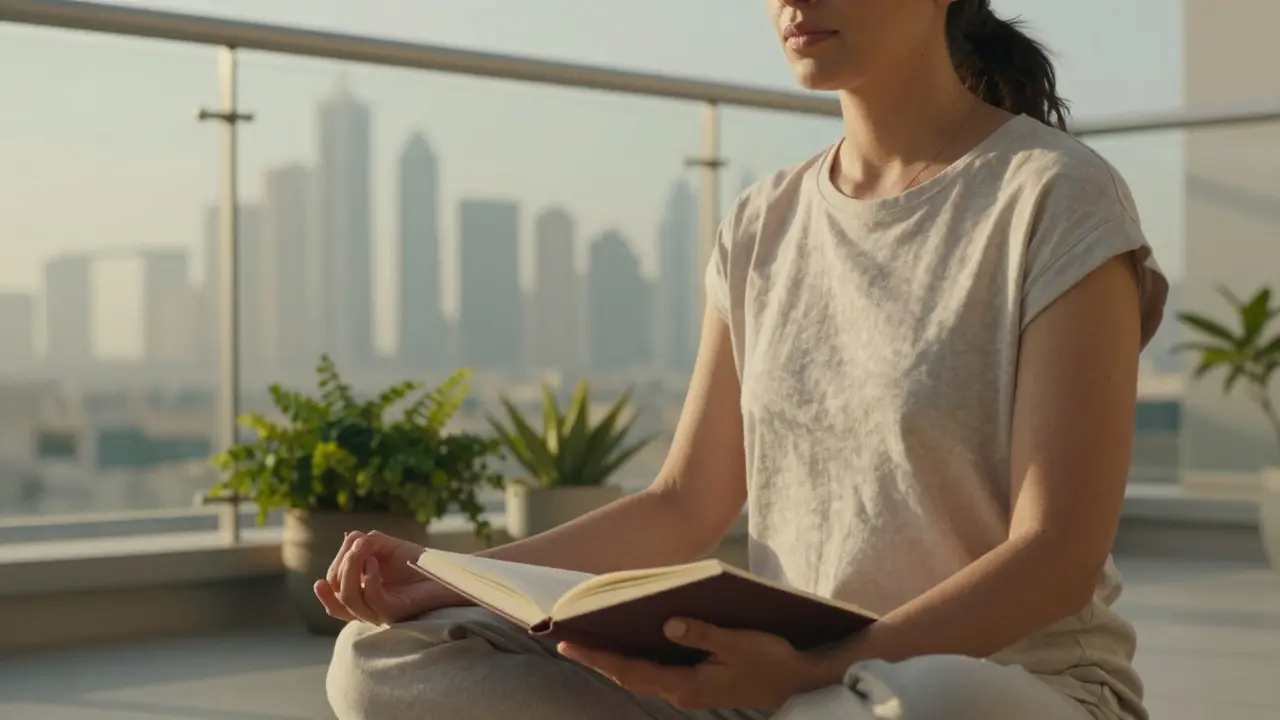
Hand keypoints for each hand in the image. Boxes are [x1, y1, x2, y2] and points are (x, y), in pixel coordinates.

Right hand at [313, 530, 468, 624]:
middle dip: (341, 567)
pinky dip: (369, 578)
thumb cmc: (415, 561)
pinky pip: (373, 600)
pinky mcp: (396, 612)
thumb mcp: (384, 546)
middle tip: (356, 544)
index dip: (328, 582)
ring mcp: (381, 612)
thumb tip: (347, 538)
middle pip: (339, 596)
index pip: (335, 596)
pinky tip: (374, 562)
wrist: (444, 570)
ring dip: (350, 569)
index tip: (336, 560)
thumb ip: (364, 543)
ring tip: (364, 549)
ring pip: (350, 599)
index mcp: (362, 595)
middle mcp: (368, 607)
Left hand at [558, 618, 829, 711]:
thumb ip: (703, 633)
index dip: (596, 656)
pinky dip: (637, 655)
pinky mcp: (697, 682)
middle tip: (563, 637)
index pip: (629, 670)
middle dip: (596, 656)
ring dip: (615, 656)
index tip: (566, 643)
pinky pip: (657, 669)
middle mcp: (681, 691)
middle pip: (628, 673)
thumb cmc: (773, 660)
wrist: (801, 682)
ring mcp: (689, 689)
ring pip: (641, 672)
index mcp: (686, 685)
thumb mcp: (740, 642)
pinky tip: (629, 636)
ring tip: (587, 634)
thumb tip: (668, 622)